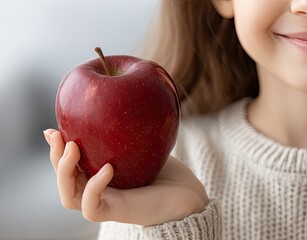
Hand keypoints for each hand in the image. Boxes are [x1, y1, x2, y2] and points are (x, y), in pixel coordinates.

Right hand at [43, 129, 208, 225]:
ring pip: (69, 197)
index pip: (68, 165)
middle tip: (60, 135)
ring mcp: (106, 203)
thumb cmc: (168, 170)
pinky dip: (94, 187)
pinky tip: (107, 168)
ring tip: (73, 148)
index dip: (56, 148)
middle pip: (63, 180)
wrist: (189, 196)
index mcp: (97, 177)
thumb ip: (125, 130)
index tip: (54, 128)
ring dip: (64, 172)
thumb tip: (114, 100)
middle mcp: (98, 192)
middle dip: (55, 157)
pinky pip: (92, 207)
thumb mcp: (143, 144)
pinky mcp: (117, 212)